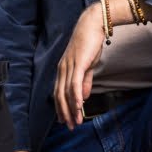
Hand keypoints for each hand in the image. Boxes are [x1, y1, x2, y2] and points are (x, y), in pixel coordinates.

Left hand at [53, 0, 107, 127]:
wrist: (92, 25)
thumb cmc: (90, 44)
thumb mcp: (87, 66)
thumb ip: (84, 81)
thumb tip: (84, 96)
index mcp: (63, 70)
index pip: (58, 93)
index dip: (61, 108)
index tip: (65, 121)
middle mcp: (62, 69)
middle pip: (59, 96)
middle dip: (64, 113)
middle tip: (69, 126)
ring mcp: (68, 66)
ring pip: (66, 92)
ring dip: (71, 109)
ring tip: (75, 121)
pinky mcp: (77, 64)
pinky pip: (75, 84)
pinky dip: (76, 97)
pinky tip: (79, 106)